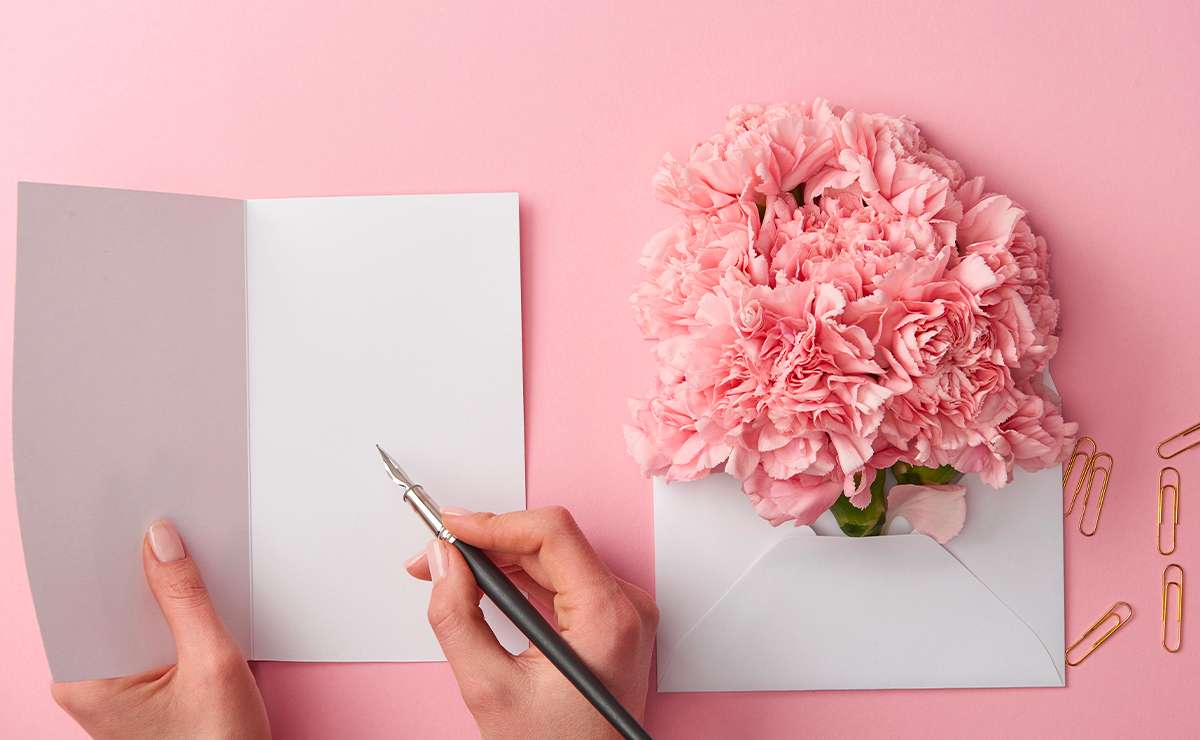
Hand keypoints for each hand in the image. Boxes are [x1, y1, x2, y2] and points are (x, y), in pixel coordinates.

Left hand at [51, 520, 270, 739]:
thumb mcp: (212, 663)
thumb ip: (186, 597)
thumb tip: (162, 541)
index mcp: (84, 681)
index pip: (84, 596)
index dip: (107, 550)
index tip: (129, 511)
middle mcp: (86, 683)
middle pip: (106, 602)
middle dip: (138, 565)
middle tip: (167, 523)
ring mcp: (110, 685)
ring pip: (129, 614)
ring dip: (158, 587)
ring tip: (185, 552)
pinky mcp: (135, 685)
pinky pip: (145, 632)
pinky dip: (168, 609)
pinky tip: (191, 591)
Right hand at [406, 506, 657, 739]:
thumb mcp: (490, 690)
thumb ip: (457, 618)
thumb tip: (441, 562)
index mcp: (607, 617)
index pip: (551, 533)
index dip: (494, 522)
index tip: (450, 528)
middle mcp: (626, 607)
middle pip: (550, 543)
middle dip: (487, 542)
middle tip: (435, 555)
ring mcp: (622, 615)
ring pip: (554, 558)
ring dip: (499, 559)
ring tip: (451, 571)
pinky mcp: (611, 623)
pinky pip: (563, 581)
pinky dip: (520, 579)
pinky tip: (485, 585)